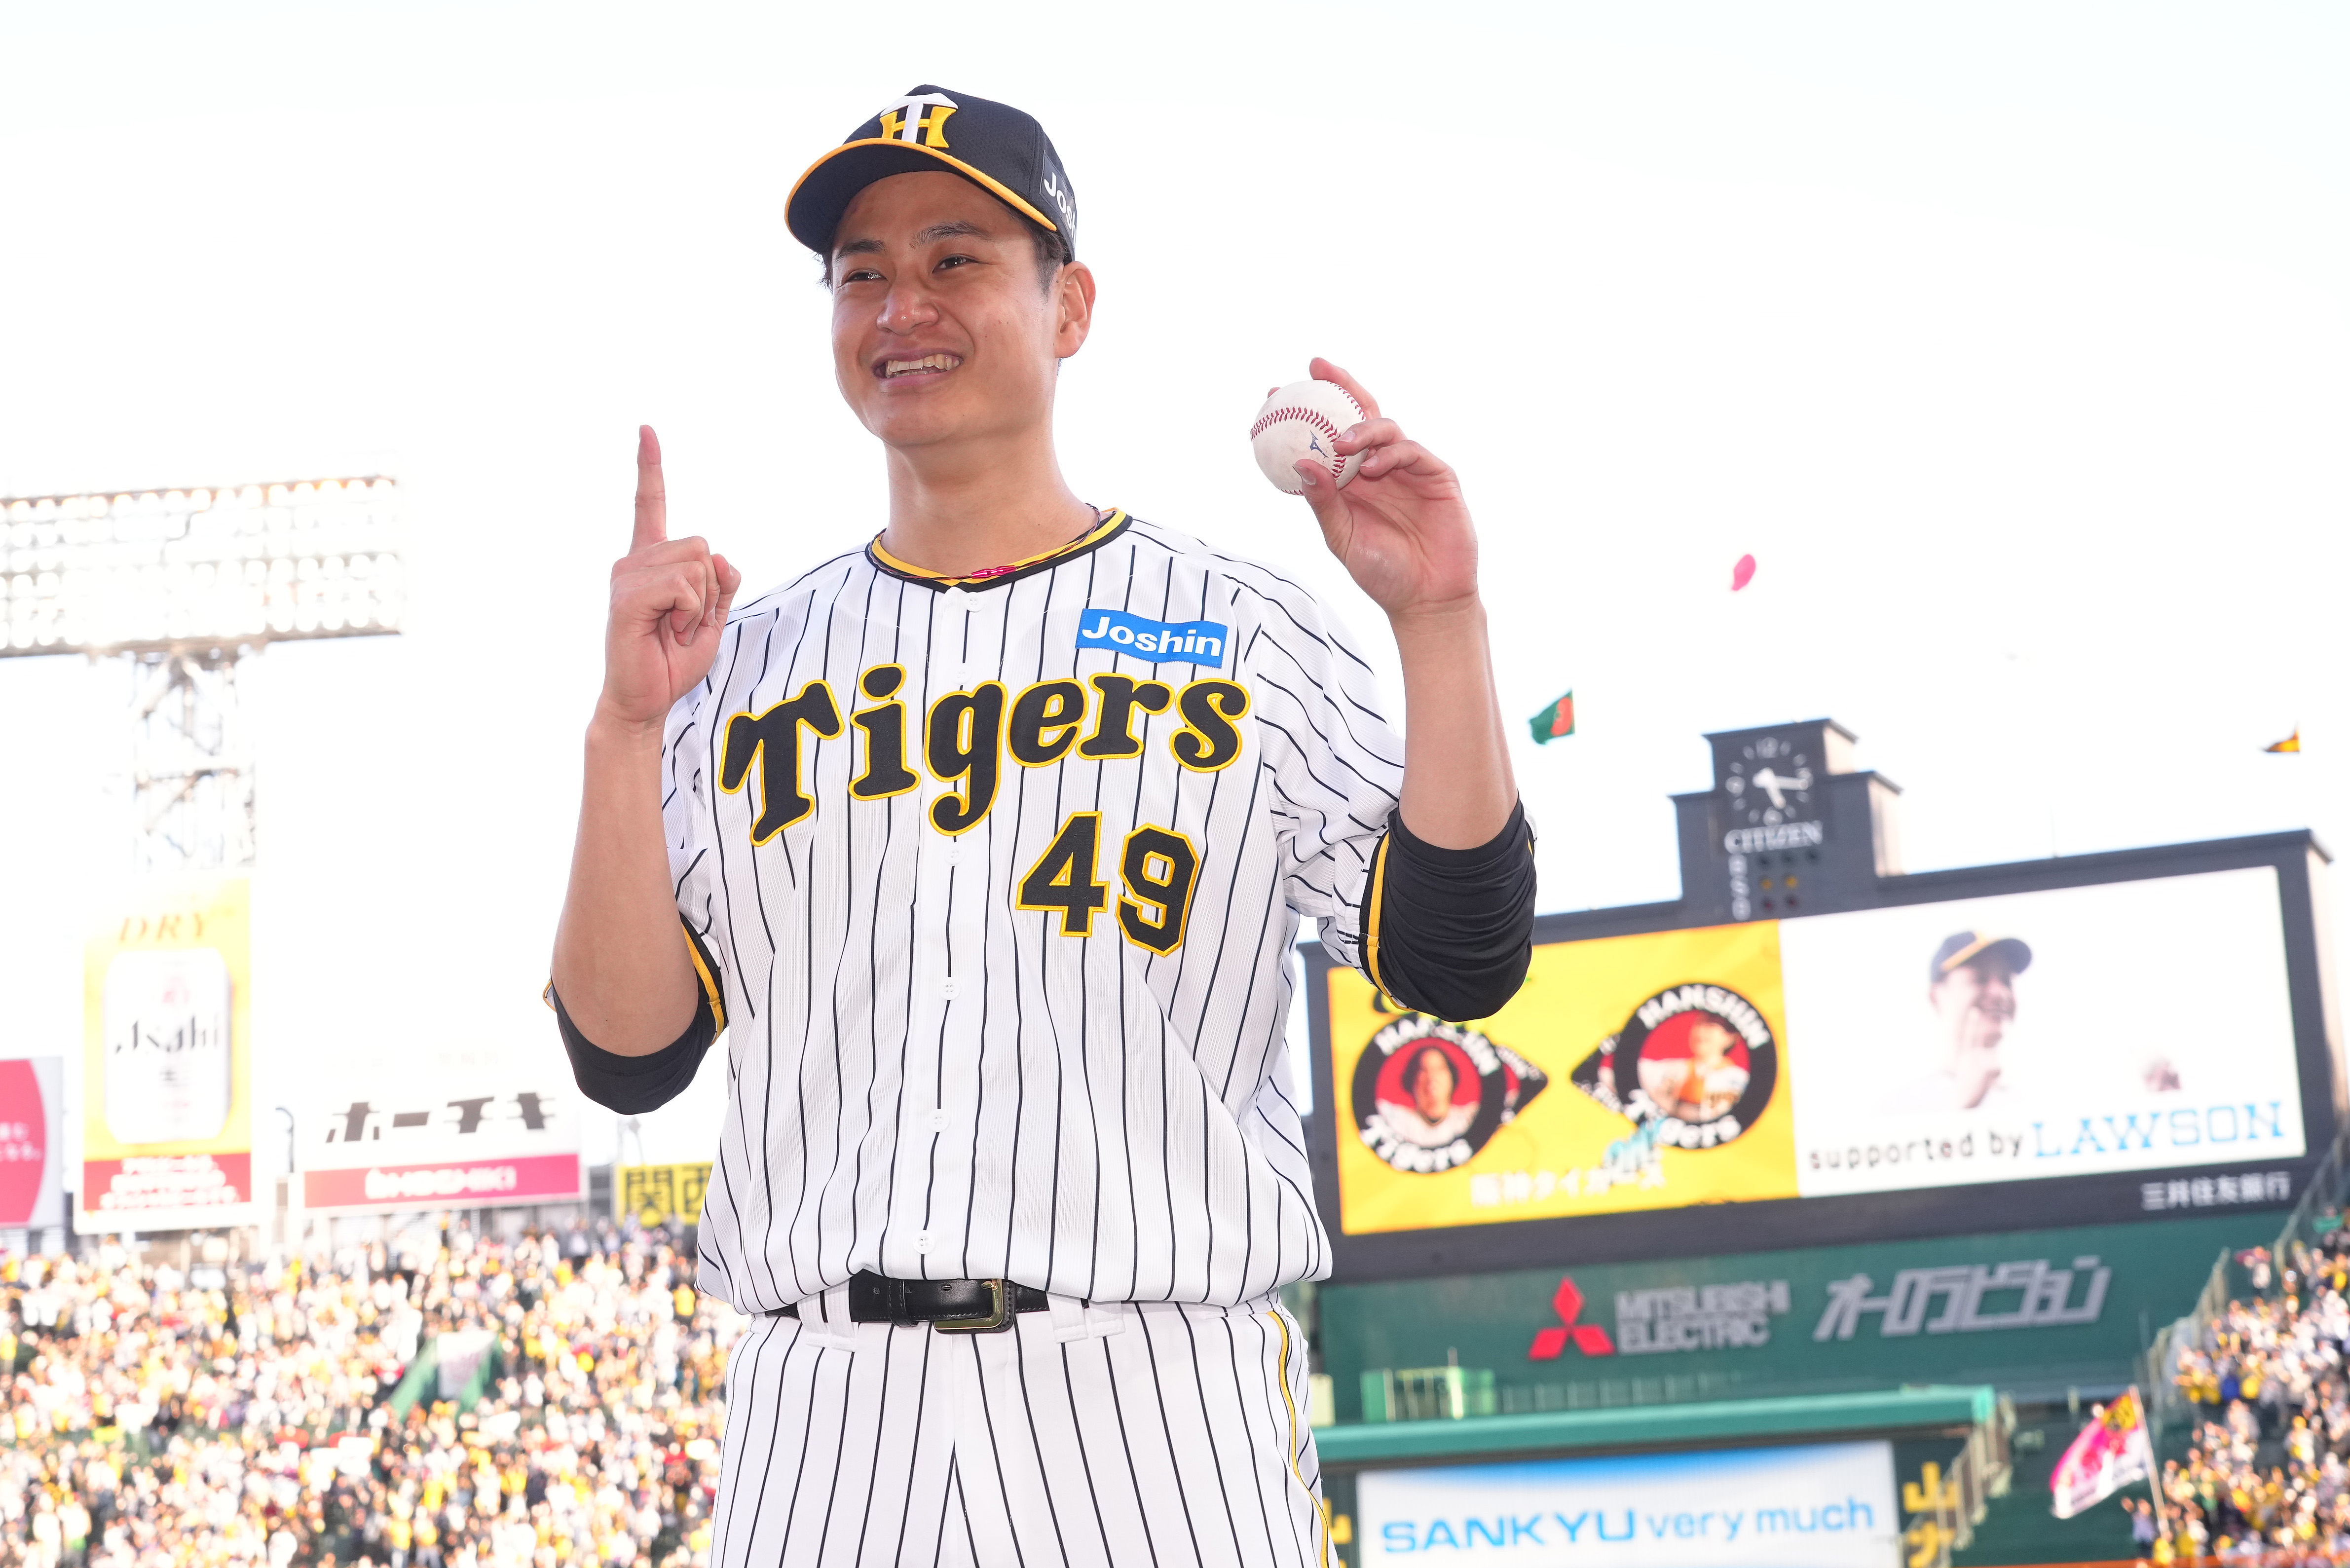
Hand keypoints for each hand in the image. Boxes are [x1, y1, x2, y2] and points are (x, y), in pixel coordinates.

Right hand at [598, 426, 741, 734]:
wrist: (644, 700)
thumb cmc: (672, 661)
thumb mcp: (712, 619)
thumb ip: (722, 586)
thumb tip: (722, 557)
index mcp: (651, 562)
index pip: (651, 505)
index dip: (649, 467)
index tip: (645, 429)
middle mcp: (633, 561)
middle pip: (701, 545)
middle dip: (711, 588)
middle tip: (684, 622)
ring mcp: (626, 576)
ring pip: (696, 564)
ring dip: (701, 605)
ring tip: (674, 629)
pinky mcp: (627, 597)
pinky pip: (684, 586)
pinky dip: (691, 614)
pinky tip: (668, 632)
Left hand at [1282, 358, 1478, 620]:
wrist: (1426, 599)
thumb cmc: (1381, 573)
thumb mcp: (1341, 538)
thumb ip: (1322, 503)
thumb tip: (1299, 465)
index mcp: (1354, 480)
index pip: (1329, 435)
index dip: (1308, 412)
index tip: (1275, 393)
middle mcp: (1381, 468)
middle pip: (1361, 416)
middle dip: (1341, 387)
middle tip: (1316, 369)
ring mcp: (1410, 469)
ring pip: (1387, 429)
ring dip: (1363, 428)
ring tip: (1341, 442)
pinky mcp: (1438, 476)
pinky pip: (1413, 452)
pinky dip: (1392, 454)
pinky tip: (1373, 466)